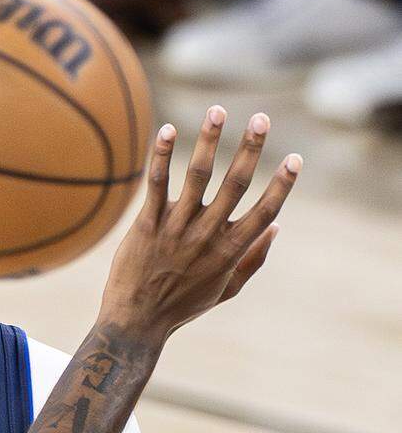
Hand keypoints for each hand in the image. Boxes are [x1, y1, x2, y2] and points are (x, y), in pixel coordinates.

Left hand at [98, 105, 300, 342]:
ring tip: (218, 111)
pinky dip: (161, 156)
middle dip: (251, 149)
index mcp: (231, 251)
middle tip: (262, 118)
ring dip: (210, 141)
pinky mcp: (146, 224)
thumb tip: (276, 225)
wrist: (136, 321)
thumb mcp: (226, 289)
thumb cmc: (183, 305)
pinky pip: (155, 184)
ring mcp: (176, 228)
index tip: (295, 158)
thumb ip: (253, 259)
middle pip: (235, 184)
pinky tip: (167, 130)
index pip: (265, 210)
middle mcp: (207, 235)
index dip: (282, 184)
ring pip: (197, 176)